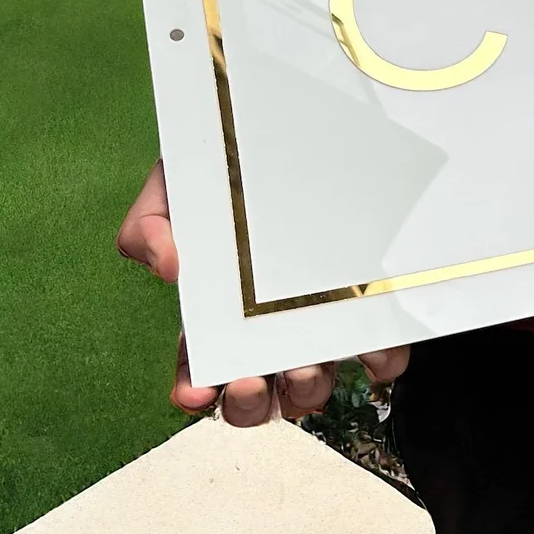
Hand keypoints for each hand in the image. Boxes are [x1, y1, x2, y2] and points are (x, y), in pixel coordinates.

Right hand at [118, 160, 409, 426]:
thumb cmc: (227, 169)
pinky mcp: (372, 306)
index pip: (199, 373)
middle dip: (251, 404)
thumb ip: (151, 225)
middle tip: (252, 380)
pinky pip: (381, 351)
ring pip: (315, 387)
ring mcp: (322, 321)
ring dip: (307, 391)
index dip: (196, 393)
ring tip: (305, 367)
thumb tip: (169, 266)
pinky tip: (374, 348)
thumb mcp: (176, 186)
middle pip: (259, 397)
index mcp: (218, 316)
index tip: (196, 391)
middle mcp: (269, 329)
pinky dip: (380, 360)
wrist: (289, 128)